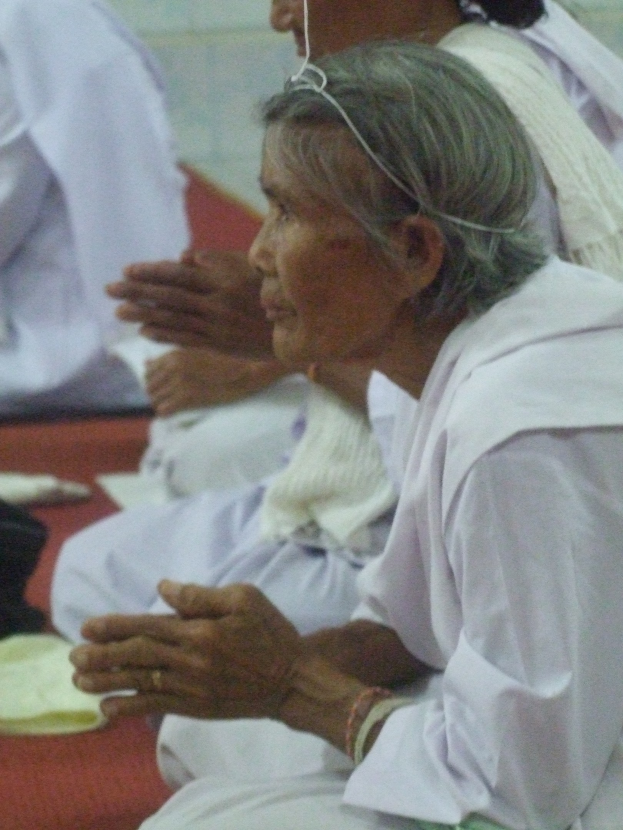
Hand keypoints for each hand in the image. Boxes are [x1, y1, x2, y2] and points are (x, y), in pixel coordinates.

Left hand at [70, 580, 302, 720]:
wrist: (292, 679)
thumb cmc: (270, 632)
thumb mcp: (244, 598)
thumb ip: (201, 595)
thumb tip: (163, 587)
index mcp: (199, 630)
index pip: (148, 626)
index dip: (115, 626)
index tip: (87, 627)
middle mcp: (190, 659)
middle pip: (137, 656)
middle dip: (102, 655)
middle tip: (73, 655)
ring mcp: (192, 686)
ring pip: (140, 682)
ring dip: (107, 682)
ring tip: (79, 680)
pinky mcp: (197, 707)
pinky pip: (156, 706)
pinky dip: (130, 708)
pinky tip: (107, 708)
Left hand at [106, 249, 273, 357]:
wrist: (298, 332)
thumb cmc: (275, 294)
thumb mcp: (251, 270)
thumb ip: (218, 262)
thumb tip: (183, 257)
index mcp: (224, 281)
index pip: (180, 274)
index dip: (152, 272)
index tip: (128, 269)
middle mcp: (217, 303)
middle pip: (170, 296)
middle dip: (137, 292)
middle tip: (110, 289)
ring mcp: (217, 326)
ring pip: (174, 319)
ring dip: (143, 315)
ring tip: (119, 311)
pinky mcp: (220, 345)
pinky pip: (187, 339)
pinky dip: (164, 335)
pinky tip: (145, 331)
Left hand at [145, 348, 290, 415]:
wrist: (247, 371)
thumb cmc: (226, 360)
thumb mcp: (196, 352)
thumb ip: (171, 357)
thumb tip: (146, 363)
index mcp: (175, 353)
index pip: (148, 370)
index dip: (154, 380)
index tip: (163, 386)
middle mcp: (174, 366)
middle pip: (149, 386)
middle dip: (156, 393)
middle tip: (168, 398)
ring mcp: (180, 382)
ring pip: (155, 399)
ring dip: (162, 403)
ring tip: (173, 405)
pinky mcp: (188, 398)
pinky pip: (164, 410)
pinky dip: (167, 413)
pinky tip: (176, 412)